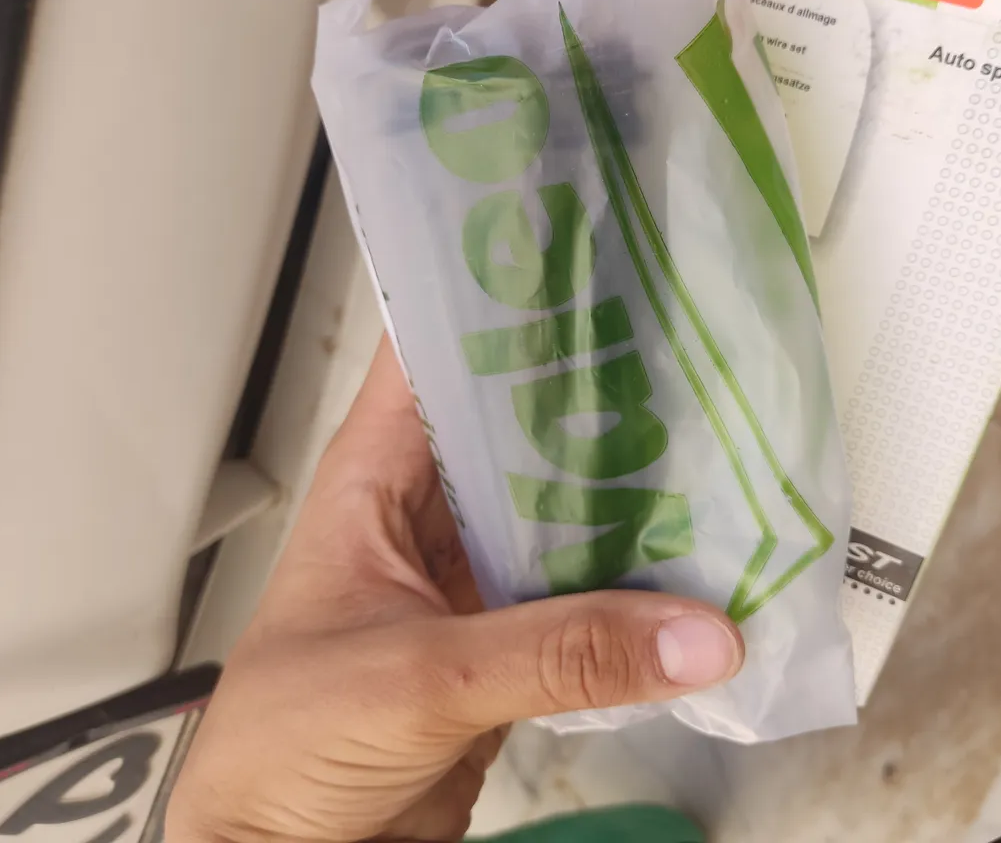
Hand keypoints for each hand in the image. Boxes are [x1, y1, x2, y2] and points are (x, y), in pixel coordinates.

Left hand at [166, 339, 743, 842]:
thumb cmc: (283, 748)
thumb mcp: (419, 677)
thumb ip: (560, 652)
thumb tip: (696, 631)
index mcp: (375, 473)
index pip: (438, 347)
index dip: (504, 293)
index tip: (587, 251)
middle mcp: (428, 507)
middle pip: (523, 420)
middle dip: (598, 389)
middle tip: (688, 349)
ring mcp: (474, 572)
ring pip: (564, 503)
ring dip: (629, 488)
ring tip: (716, 448)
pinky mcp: (511, 638)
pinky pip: (586, 588)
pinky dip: (637, 581)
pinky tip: (696, 564)